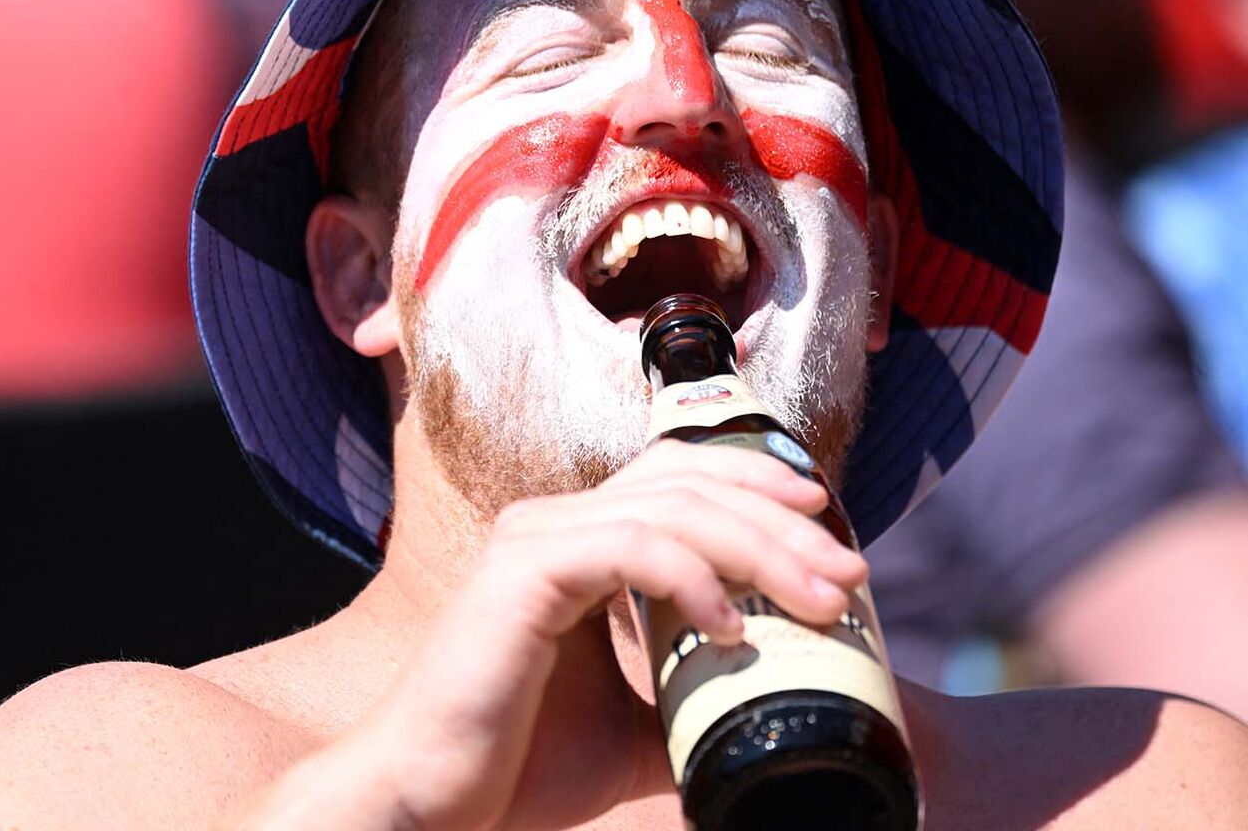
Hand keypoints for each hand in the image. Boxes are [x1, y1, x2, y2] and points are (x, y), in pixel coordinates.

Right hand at [243, 440, 867, 828]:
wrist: (428, 802)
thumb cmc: (515, 765)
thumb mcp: (632, 732)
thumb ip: (692, 702)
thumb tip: (774, 717)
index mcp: (578, 543)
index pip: (678, 479)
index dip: (756, 484)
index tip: (828, 523)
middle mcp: (556, 522)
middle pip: (689, 482)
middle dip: (779, 518)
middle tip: (849, 570)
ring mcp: (536, 538)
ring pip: (671, 508)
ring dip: (758, 548)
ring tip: (820, 602)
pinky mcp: (523, 570)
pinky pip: (629, 549)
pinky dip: (693, 580)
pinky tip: (734, 630)